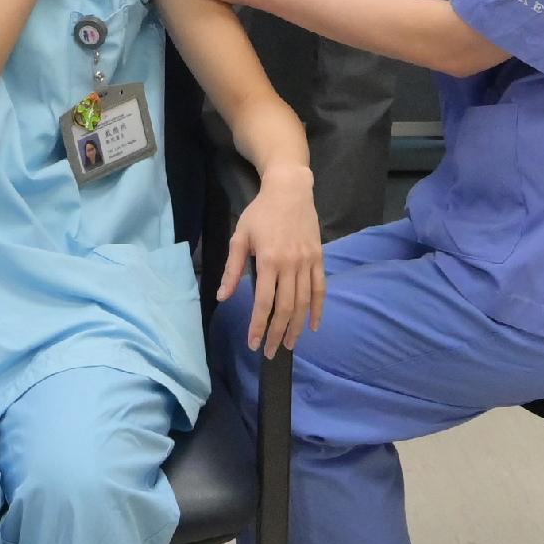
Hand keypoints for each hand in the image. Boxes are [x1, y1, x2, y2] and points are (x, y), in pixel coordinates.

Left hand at [217, 163, 326, 353]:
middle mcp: (291, 265)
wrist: (289, 190)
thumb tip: (223, 297)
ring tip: (290, 344)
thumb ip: (233, 269)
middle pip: (286, 308)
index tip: (254, 344)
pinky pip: (321, 289)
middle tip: (271, 352)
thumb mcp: (240, 237)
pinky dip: (318, 309)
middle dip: (277, 333)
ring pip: (304, 303)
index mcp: (269, 260)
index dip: (259, 326)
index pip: (264, 303)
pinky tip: (313, 326)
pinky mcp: (319, 259)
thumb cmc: (260, 213)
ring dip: (296, 327)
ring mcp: (308, 262)